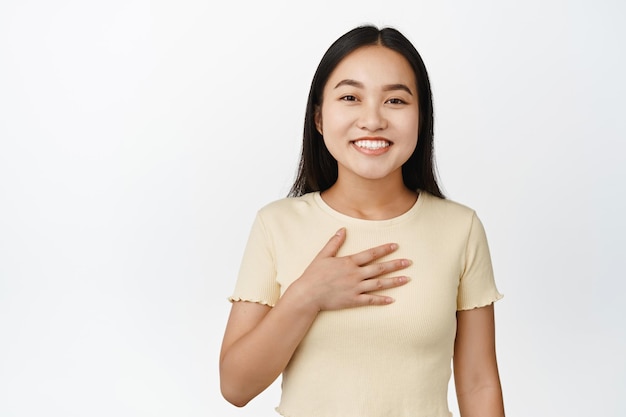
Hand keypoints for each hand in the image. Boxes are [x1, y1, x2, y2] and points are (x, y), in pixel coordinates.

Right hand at [289, 227, 410, 311]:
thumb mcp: (323, 255)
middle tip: (409, 262)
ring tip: (407, 279)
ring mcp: (355, 288)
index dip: (384, 249)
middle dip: (396, 265)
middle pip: (379, 268)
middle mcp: (355, 274)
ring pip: (379, 284)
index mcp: (349, 262)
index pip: (371, 254)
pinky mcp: (353, 300)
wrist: (307, 294)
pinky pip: (371, 300)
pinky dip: (382, 300)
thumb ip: (334, 243)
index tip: (396, 246)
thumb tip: (342, 229)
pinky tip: (392, 299)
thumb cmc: (314, 274)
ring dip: (394, 281)